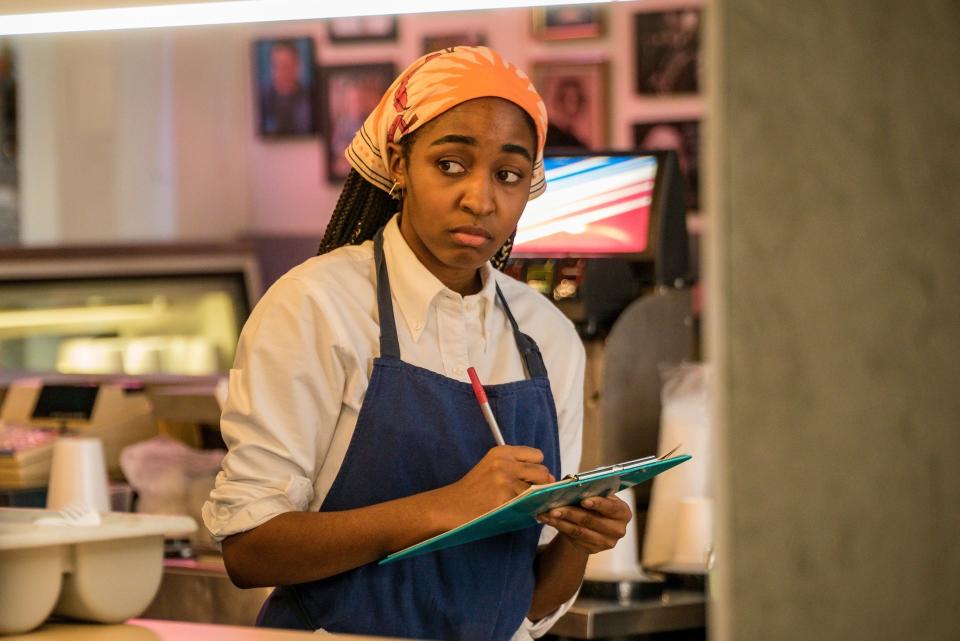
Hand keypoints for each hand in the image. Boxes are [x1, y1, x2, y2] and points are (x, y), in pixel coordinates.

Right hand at [437, 445, 554, 529]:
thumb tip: (550, 479)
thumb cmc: (475, 488)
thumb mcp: (492, 467)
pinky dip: (527, 510)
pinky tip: (516, 511)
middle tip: (530, 494)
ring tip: (520, 503)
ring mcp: (505, 482)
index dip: (537, 468)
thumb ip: (517, 466)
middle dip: (541, 484)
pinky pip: (529, 505)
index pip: (537, 455)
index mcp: (502, 452)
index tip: (530, 478)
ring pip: (538, 491)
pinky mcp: (504, 500)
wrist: (452, 505)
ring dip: (534, 499)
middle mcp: (504, 463)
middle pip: (543, 471)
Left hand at [537, 495, 631, 554]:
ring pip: (579, 531)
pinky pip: (573, 538)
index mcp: (623, 512)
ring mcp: (606, 542)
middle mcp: (618, 529)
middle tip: (554, 508)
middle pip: (592, 520)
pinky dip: (558, 527)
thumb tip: (568, 482)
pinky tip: (547, 520)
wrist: (592, 525)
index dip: (598, 503)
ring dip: (560, 521)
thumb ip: (587, 488)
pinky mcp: (593, 550)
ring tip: (546, 514)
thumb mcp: (596, 494)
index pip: (611, 508)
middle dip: (571, 513)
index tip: (583, 500)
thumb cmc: (594, 504)